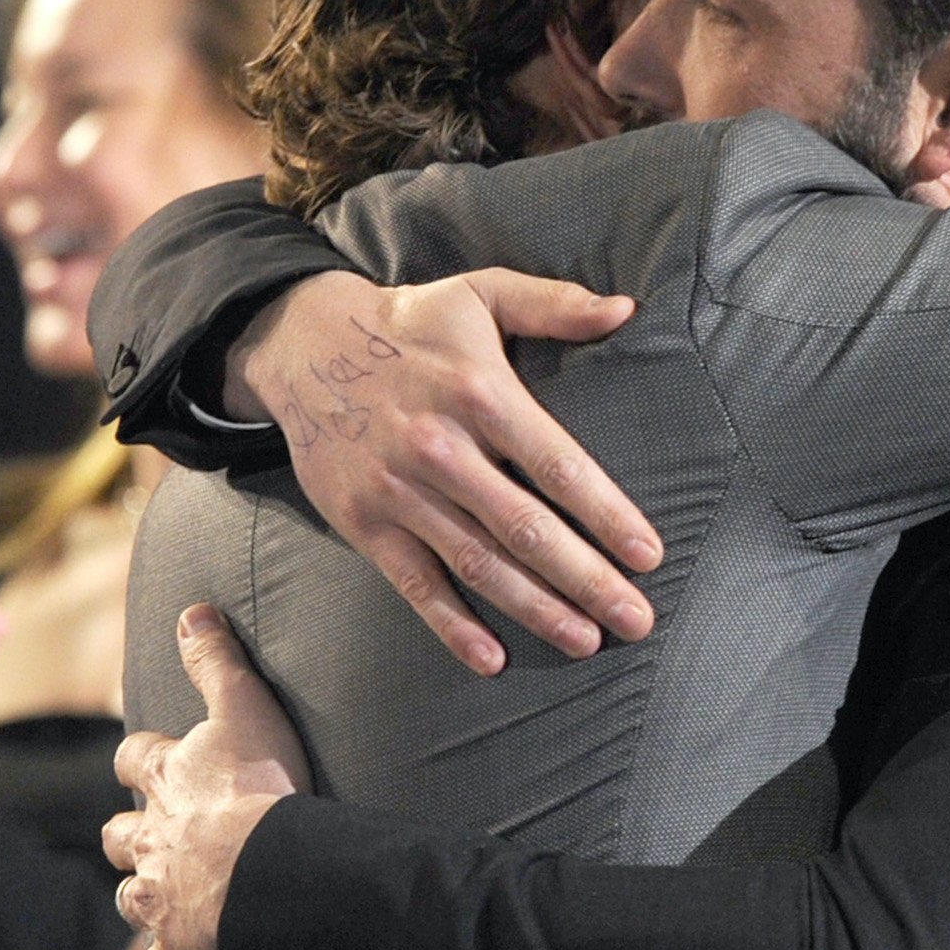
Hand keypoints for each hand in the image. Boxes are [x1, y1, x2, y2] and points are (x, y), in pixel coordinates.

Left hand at [105, 606, 307, 949]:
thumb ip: (216, 660)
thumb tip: (190, 610)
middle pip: (118, 834)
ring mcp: (159, 898)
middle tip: (146, 831)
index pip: (134, 759)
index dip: (139, 758)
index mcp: (166, 782)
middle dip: (126, 832)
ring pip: (130, 897)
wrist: (265, 872)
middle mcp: (150, 839)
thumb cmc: (257, 786)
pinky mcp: (176, 948)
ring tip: (161, 896)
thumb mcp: (243, 706)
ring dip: (141, 895)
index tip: (146, 758)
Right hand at [228, 269, 664, 674]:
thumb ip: (555, 303)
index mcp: (480, 392)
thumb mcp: (481, 292)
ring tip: (585, 641)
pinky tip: (492, 657)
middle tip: (636, 619)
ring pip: (477, 562)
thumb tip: (627, 309)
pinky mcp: (364, 522)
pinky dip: (450, 624)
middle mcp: (440, 448)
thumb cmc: (411, 322)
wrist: (302, 342)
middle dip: (587, 578)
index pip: (557, 465)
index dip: (607, 514)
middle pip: (525, 527)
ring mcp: (399, 491)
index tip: (648, 556)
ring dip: (535, 609)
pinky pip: (413, 583)